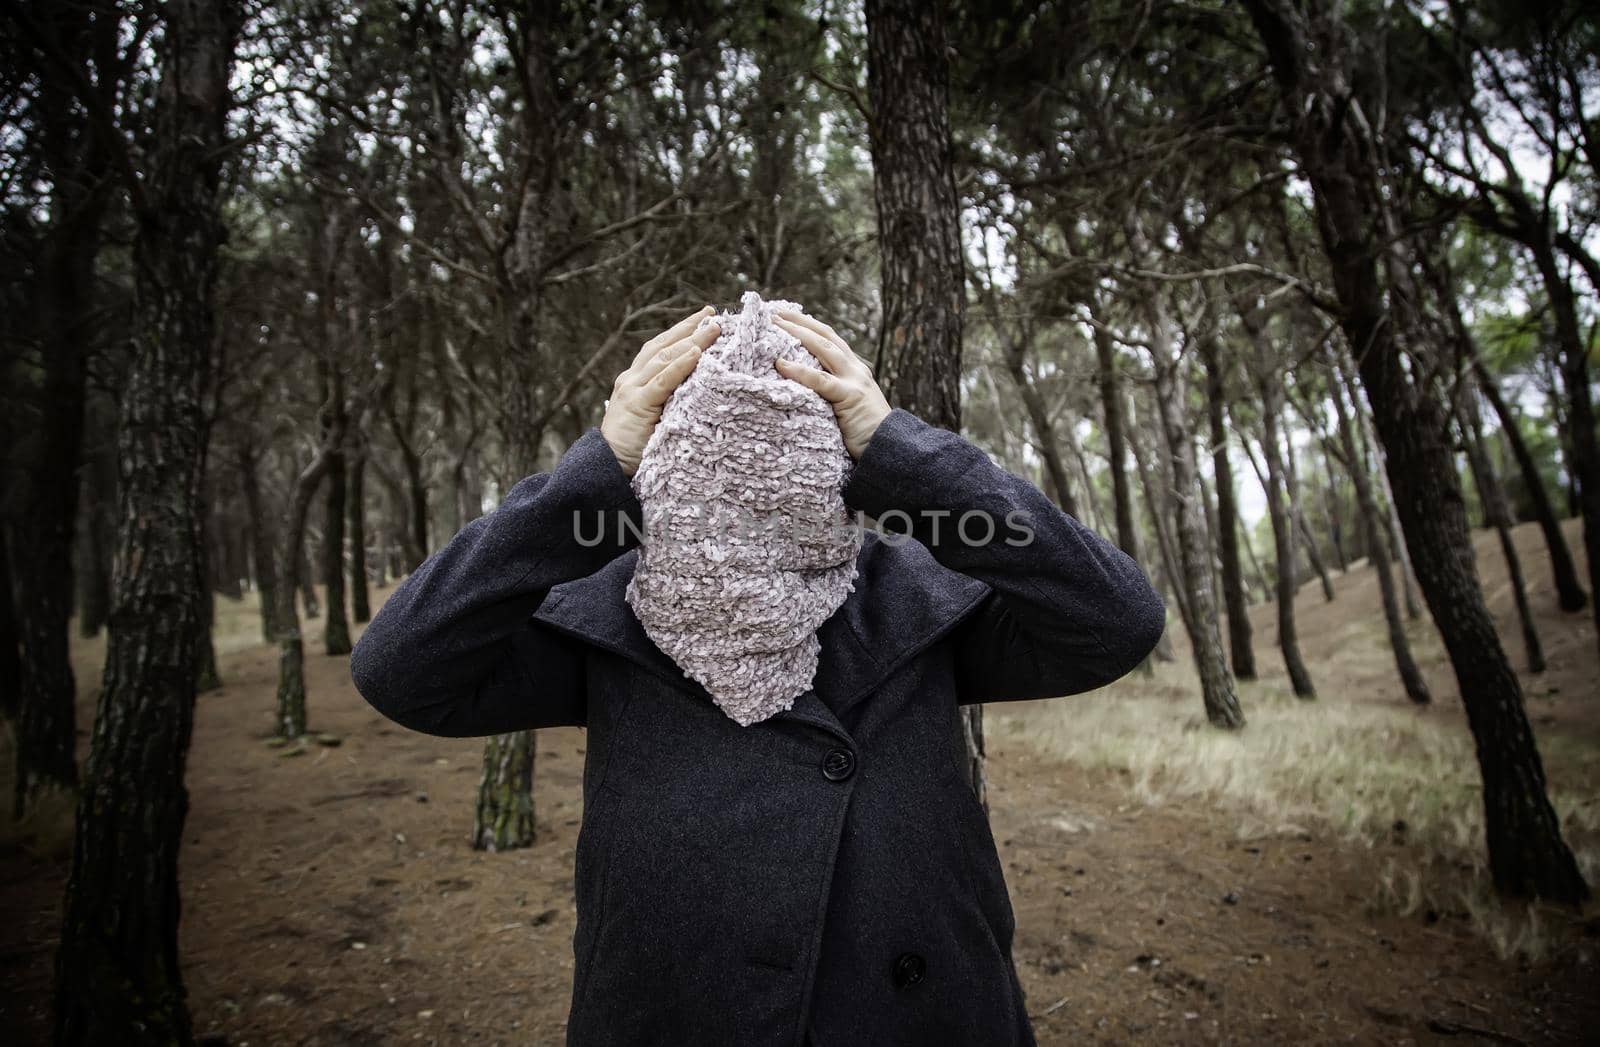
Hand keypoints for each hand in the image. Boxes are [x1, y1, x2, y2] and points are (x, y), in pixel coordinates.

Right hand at [601, 306, 720, 476]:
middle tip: (713, 314)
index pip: (660, 348)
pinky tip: (696, 353)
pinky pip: (663, 381)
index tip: (704, 318)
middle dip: (689, 328)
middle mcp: (632, 379)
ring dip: (692, 341)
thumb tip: (700, 389)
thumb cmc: (635, 448)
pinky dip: (680, 365)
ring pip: (665, 357)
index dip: (681, 332)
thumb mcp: (654, 417)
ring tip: (713, 328)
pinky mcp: (638, 405)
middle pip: (663, 345)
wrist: (607, 467)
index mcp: (635, 380)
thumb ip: (669, 400)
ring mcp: (633, 390)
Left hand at [772, 309, 890, 459]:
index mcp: (854, 369)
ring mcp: (853, 380)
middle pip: (825, 336)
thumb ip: (830, 394)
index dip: (810, 325)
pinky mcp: (849, 396)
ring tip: (774, 326)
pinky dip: (799, 371)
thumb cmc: (863, 433)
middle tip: (774, 313)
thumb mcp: (846, 406)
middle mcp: (855, 369)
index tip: (788, 317)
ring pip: (822, 348)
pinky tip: (781, 364)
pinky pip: (820, 380)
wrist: (890, 448)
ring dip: (797, 334)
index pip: (830, 339)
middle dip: (800, 322)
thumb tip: (800, 390)